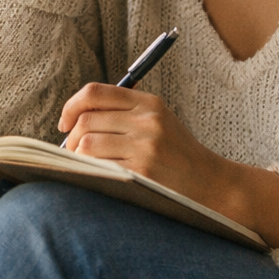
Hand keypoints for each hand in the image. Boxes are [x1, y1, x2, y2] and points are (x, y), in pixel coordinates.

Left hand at [58, 84, 278, 248]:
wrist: (214, 186)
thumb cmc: (179, 156)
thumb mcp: (158, 122)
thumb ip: (123, 115)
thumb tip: (73, 121)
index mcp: (149, 103)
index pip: (95, 93)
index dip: (71, 106)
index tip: (64, 123)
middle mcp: (147, 120)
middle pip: (86, 120)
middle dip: (71, 138)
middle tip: (73, 153)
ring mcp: (146, 146)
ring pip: (87, 143)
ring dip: (77, 157)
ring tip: (83, 166)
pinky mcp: (144, 172)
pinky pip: (99, 167)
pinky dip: (89, 171)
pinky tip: (95, 177)